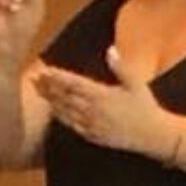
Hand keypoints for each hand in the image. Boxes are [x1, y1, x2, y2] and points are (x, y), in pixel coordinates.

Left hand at [33, 46, 177, 158]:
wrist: (152, 135)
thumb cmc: (145, 107)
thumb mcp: (137, 84)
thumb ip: (121, 67)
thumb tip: (110, 50)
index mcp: (102, 95)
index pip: (74, 84)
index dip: (58, 77)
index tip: (45, 70)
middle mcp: (93, 110)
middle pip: (64, 97)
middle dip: (48, 86)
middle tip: (33, 78)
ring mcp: (90, 124)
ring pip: (64, 111)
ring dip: (49, 100)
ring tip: (38, 90)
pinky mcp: (91, 135)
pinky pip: (70, 124)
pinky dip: (59, 116)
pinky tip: (52, 109)